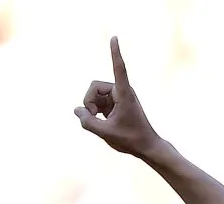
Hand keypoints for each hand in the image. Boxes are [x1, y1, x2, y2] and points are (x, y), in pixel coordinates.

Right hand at [74, 37, 159, 157]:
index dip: (115, 53)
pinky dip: (95, 111)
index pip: (119, 69)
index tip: (114, 37)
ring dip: (92, 108)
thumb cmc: (130, 140)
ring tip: (100, 121)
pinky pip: (97, 101)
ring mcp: (118, 97)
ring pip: (94, 95)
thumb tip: (76, 110)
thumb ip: (87, 121)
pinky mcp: (116, 103)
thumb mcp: (105, 133)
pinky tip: (101, 120)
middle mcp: (122, 91)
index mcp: (124, 94)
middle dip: (88, 101)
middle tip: (92, 117)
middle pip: (94, 87)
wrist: (146, 147)